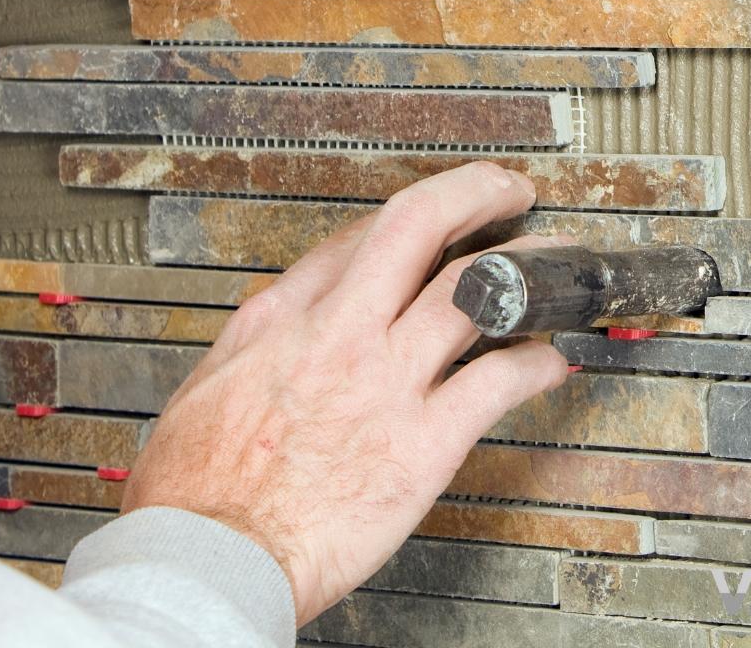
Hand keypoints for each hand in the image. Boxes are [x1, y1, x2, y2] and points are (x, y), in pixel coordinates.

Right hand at [121, 163, 569, 624]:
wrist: (206, 561)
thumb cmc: (197, 490)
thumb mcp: (208, 381)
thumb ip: (258, 338)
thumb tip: (285, 313)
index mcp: (285, 316)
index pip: (359, 233)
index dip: (408, 218)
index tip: (434, 218)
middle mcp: (342, 333)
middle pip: (419, 226)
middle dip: (474, 193)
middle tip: (505, 189)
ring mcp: (387, 382)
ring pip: (474, 291)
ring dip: (527, 265)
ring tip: (554, 258)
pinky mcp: (423, 442)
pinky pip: (498, 382)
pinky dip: (537, 362)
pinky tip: (553, 356)